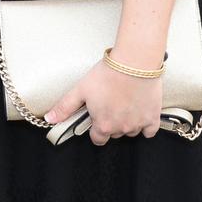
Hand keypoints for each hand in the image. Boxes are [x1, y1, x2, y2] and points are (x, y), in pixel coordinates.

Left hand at [44, 58, 162, 145]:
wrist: (134, 62)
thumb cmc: (107, 74)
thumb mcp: (81, 89)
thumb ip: (65, 107)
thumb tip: (49, 120)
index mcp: (103, 125)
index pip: (97, 139)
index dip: (95, 128)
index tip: (96, 116)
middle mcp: (121, 129)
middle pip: (114, 134)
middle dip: (111, 122)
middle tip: (110, 104)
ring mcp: (138, 125)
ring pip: (131, 131)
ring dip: (126, 122)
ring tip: (123, 102)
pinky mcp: (153, 117)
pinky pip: (149, 130)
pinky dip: (144, 123)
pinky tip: (139, 109)